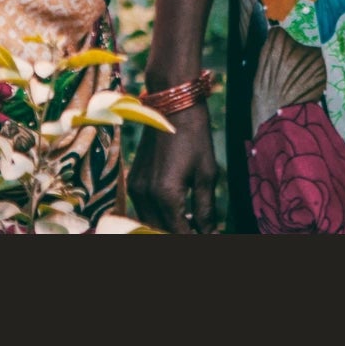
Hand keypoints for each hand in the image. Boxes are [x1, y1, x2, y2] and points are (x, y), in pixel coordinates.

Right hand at [130, 100, 220, 232]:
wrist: (172, 107)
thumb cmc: (194, 137)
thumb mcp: (207, 175)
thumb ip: (206, 210)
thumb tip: (211, 233)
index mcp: (166, 195)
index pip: (178, 233)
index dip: (194, 238)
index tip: (210, 237)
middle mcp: (145, 195)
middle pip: (159, 232)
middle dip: (179, 234)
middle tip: (199, 232)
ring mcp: (136, 188)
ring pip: (148, 223)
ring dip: (167, 228)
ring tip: (190, 225)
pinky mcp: (133, 180)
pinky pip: (143, 209)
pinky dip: (158, 217)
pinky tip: (177, 213)